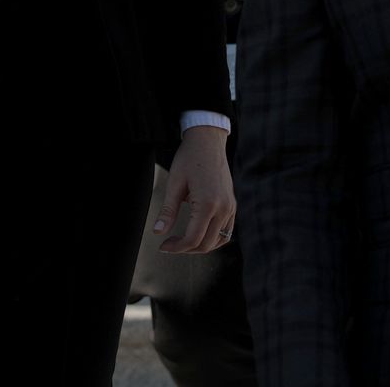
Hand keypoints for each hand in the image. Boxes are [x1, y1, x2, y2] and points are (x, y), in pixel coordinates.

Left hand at [154, 126, 233, 252]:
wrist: (208, 141)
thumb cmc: (190, 158)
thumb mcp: (174, 183)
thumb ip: (167, 211)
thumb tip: (157, 231)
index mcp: (207, 204)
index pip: (192, 239)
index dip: (176, 247)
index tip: (163, 246)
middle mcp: (223, 208)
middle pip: (206, 244)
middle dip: (186, 249)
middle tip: (170, 244)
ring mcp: (230, 207)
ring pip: (218, 241)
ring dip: (200, 246)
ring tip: (182, 241)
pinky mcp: (232, 205)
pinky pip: (226, 231)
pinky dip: (213, 238)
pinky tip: (199, 234)